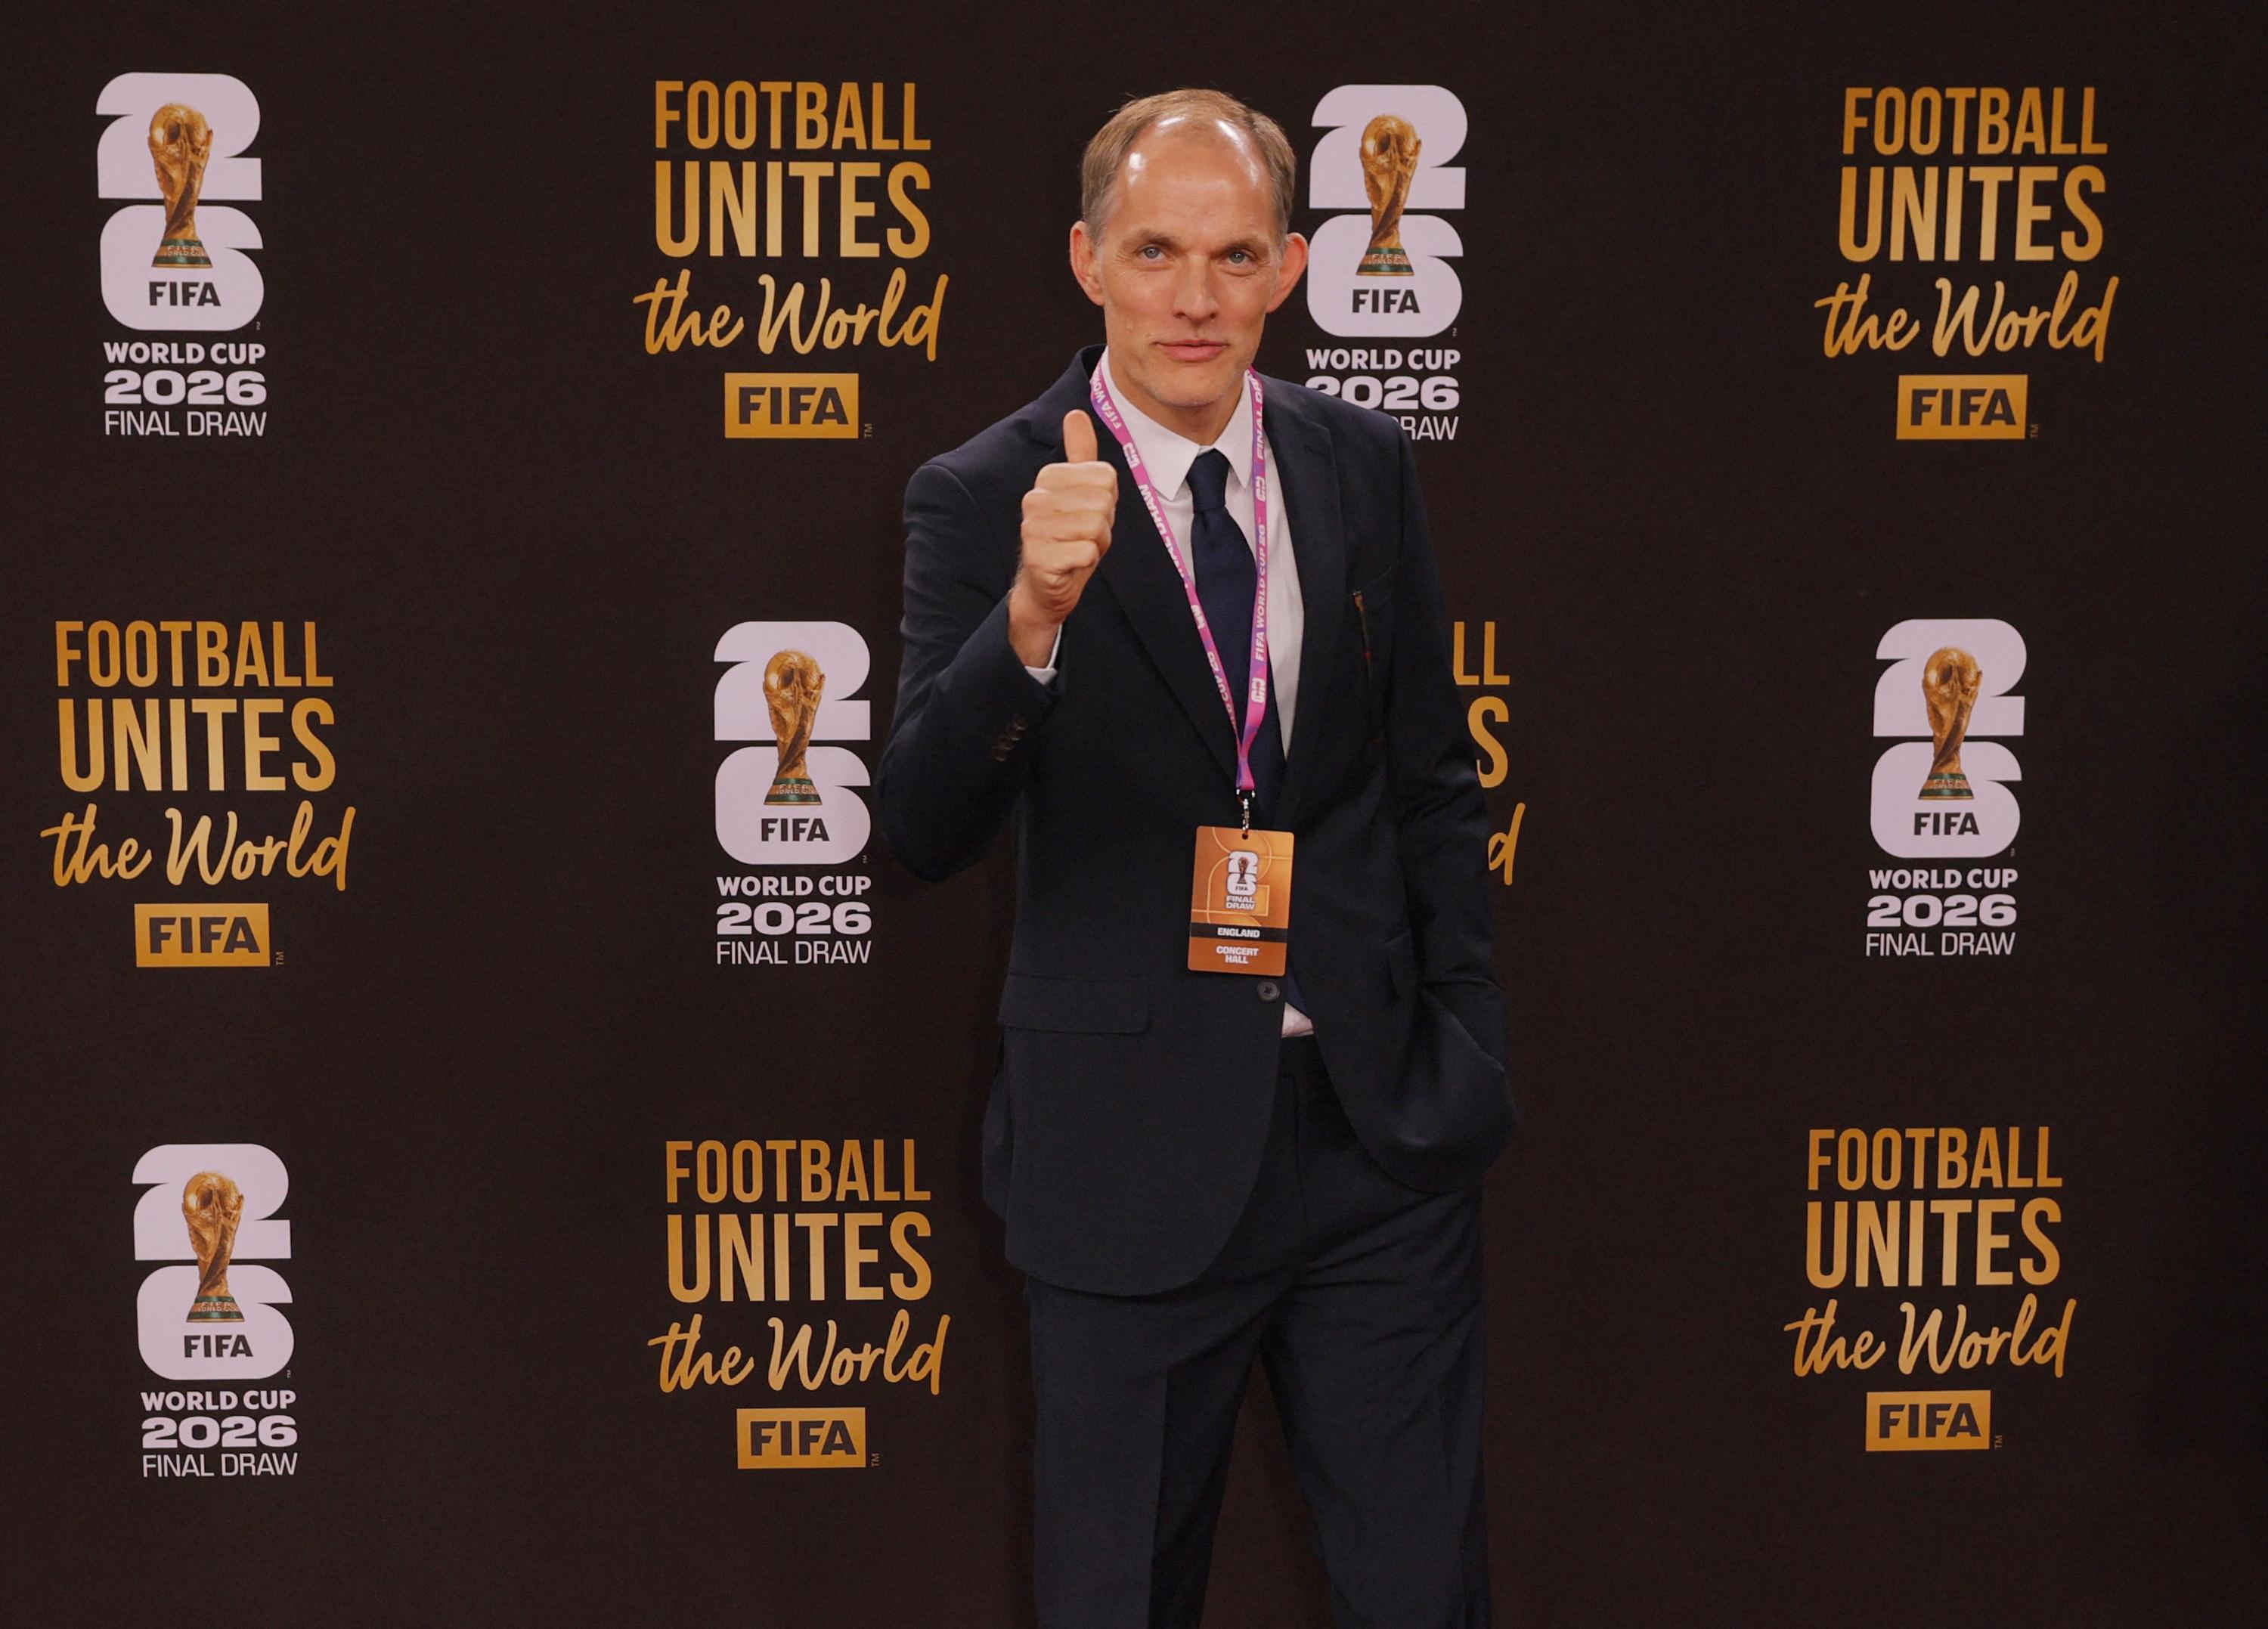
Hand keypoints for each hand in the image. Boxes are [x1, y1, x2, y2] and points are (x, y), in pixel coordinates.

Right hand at [1010, 409, 1116, 664]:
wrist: (1046, 588)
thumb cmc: (1068, 538)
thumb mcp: (1080, 494)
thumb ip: (1080, 454)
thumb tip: (1076, 413)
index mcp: (1048, 478)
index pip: (1105, 477)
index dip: (1107, 501)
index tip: (1088, 515)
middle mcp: (1035, 499)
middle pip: (1102, 502)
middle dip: (1103, 524)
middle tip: (1083, 537)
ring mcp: (1034, 528)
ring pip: (1096, 527)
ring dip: (1096, 545)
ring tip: (1077, 549)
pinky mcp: (1039, 557)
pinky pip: (1087, 552)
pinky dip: (1087, 562)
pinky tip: (1071, 565)